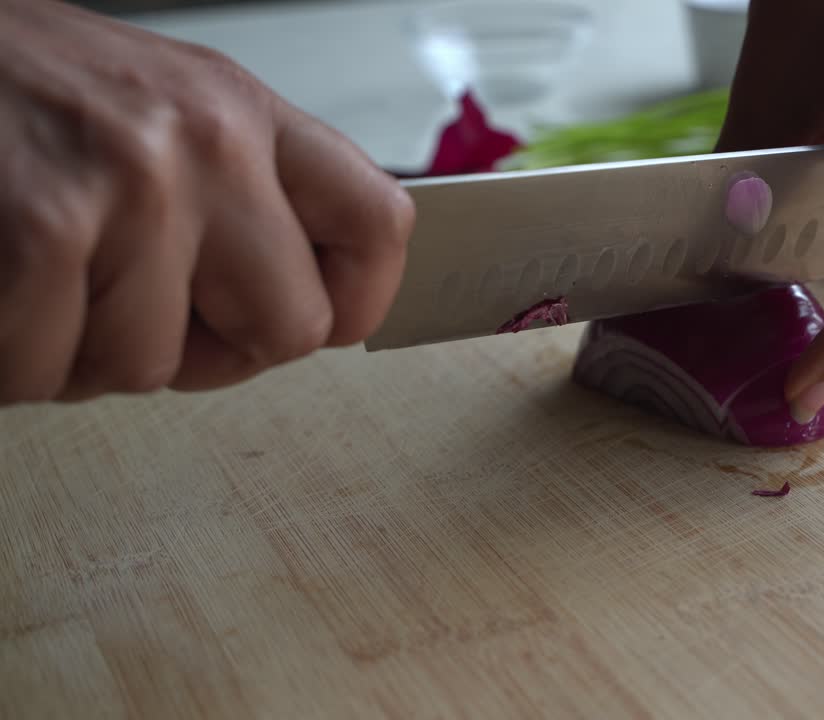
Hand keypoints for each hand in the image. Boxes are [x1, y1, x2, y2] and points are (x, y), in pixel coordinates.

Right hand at [0, 1, 413, 404]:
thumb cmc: (5, 88)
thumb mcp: (148, 113)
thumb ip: (233, 200)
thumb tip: (299, 310)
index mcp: (237, 110)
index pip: (378, 224)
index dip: (361, 298)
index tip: (326, 319)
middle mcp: (202, 142)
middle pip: (291, 329)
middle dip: (209, 350)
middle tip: (132, 307)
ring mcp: (127, 188)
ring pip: (151, 367)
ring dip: (80, 350)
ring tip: (31, 269)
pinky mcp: (40, 234)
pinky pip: (50, 370)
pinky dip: (8, 353)